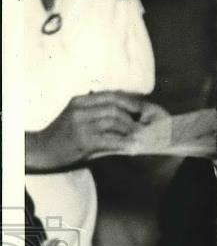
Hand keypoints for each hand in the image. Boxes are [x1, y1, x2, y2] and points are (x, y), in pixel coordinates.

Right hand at [26, 92, 165, 171]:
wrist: (42, 150)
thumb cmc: (63, 135)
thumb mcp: (76, 116)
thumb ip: (96, 112)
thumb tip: (126, 115)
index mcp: (80, 100)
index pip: (111, 96)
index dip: (130, 102)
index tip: (142, 110)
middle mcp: (80, 108)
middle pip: (115, 107)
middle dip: (133, 117)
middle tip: (144, 126)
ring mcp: (81, 124)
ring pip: (114, 121)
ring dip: (131, 130)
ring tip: (140, 137)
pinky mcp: (83, 140)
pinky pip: (110, 139)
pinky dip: (124, 143)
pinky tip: (132, 148)